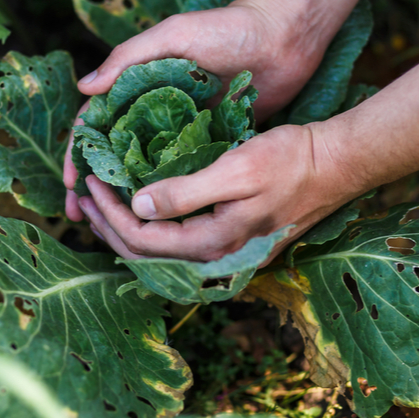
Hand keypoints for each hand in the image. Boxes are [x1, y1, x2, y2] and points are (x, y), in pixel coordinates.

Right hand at [64, 0, 328, 220]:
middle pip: (114, 153)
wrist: (282, 38)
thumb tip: (84, 87)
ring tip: (116, 227)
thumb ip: (131, 57)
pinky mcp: (211, 141)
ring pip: (146, 168)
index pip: (97, 124)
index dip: (80, 154)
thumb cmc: (227, 28)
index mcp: (137, 85)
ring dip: (128, 196)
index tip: (72, 187)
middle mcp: (154, 111)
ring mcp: (182, 129)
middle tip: (83, 217)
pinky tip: (160, 218)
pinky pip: (184, 171)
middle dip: (97, 185)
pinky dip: (168, 193)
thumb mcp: (176, 34)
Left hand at [75, 123, 365, 262]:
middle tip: (85, 195)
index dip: (111, 214)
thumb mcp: (236, 171)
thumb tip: (139, 205)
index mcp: (213, 243)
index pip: (144, 240)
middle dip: (110, 225)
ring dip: (128, 227)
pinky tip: (143, 206)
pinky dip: (152, 224)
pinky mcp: (233, 236)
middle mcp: (217, 256)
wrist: (334, 165)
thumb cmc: (289, 161)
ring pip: (161, 250)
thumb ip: (186, 193)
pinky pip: (179, 240)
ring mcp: (227, 250)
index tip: (91, 182)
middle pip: (148, 254)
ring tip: (103, 203)